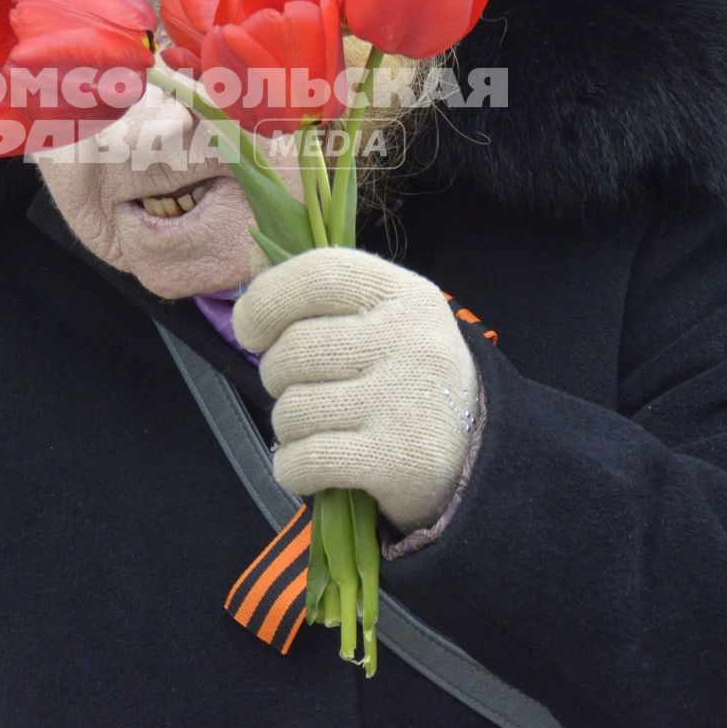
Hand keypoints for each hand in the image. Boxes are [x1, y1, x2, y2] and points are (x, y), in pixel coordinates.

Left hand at [231, 248, 480, 533]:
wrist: (475, 457)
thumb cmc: (405, 378)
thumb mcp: (379, 320)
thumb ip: (316, 289)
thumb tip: (254, 259)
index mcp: (404, 295)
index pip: (318, 273)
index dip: (267, 299)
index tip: (251, 329)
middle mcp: (410, 339)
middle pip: (293, 350)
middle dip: (278, 377)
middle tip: (304, 390)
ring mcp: (406, 399)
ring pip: (293, 409)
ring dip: (288, 428)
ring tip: (319, 428)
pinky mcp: (399, 458)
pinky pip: (306, 459)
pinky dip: (293, 468)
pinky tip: (311, 465)